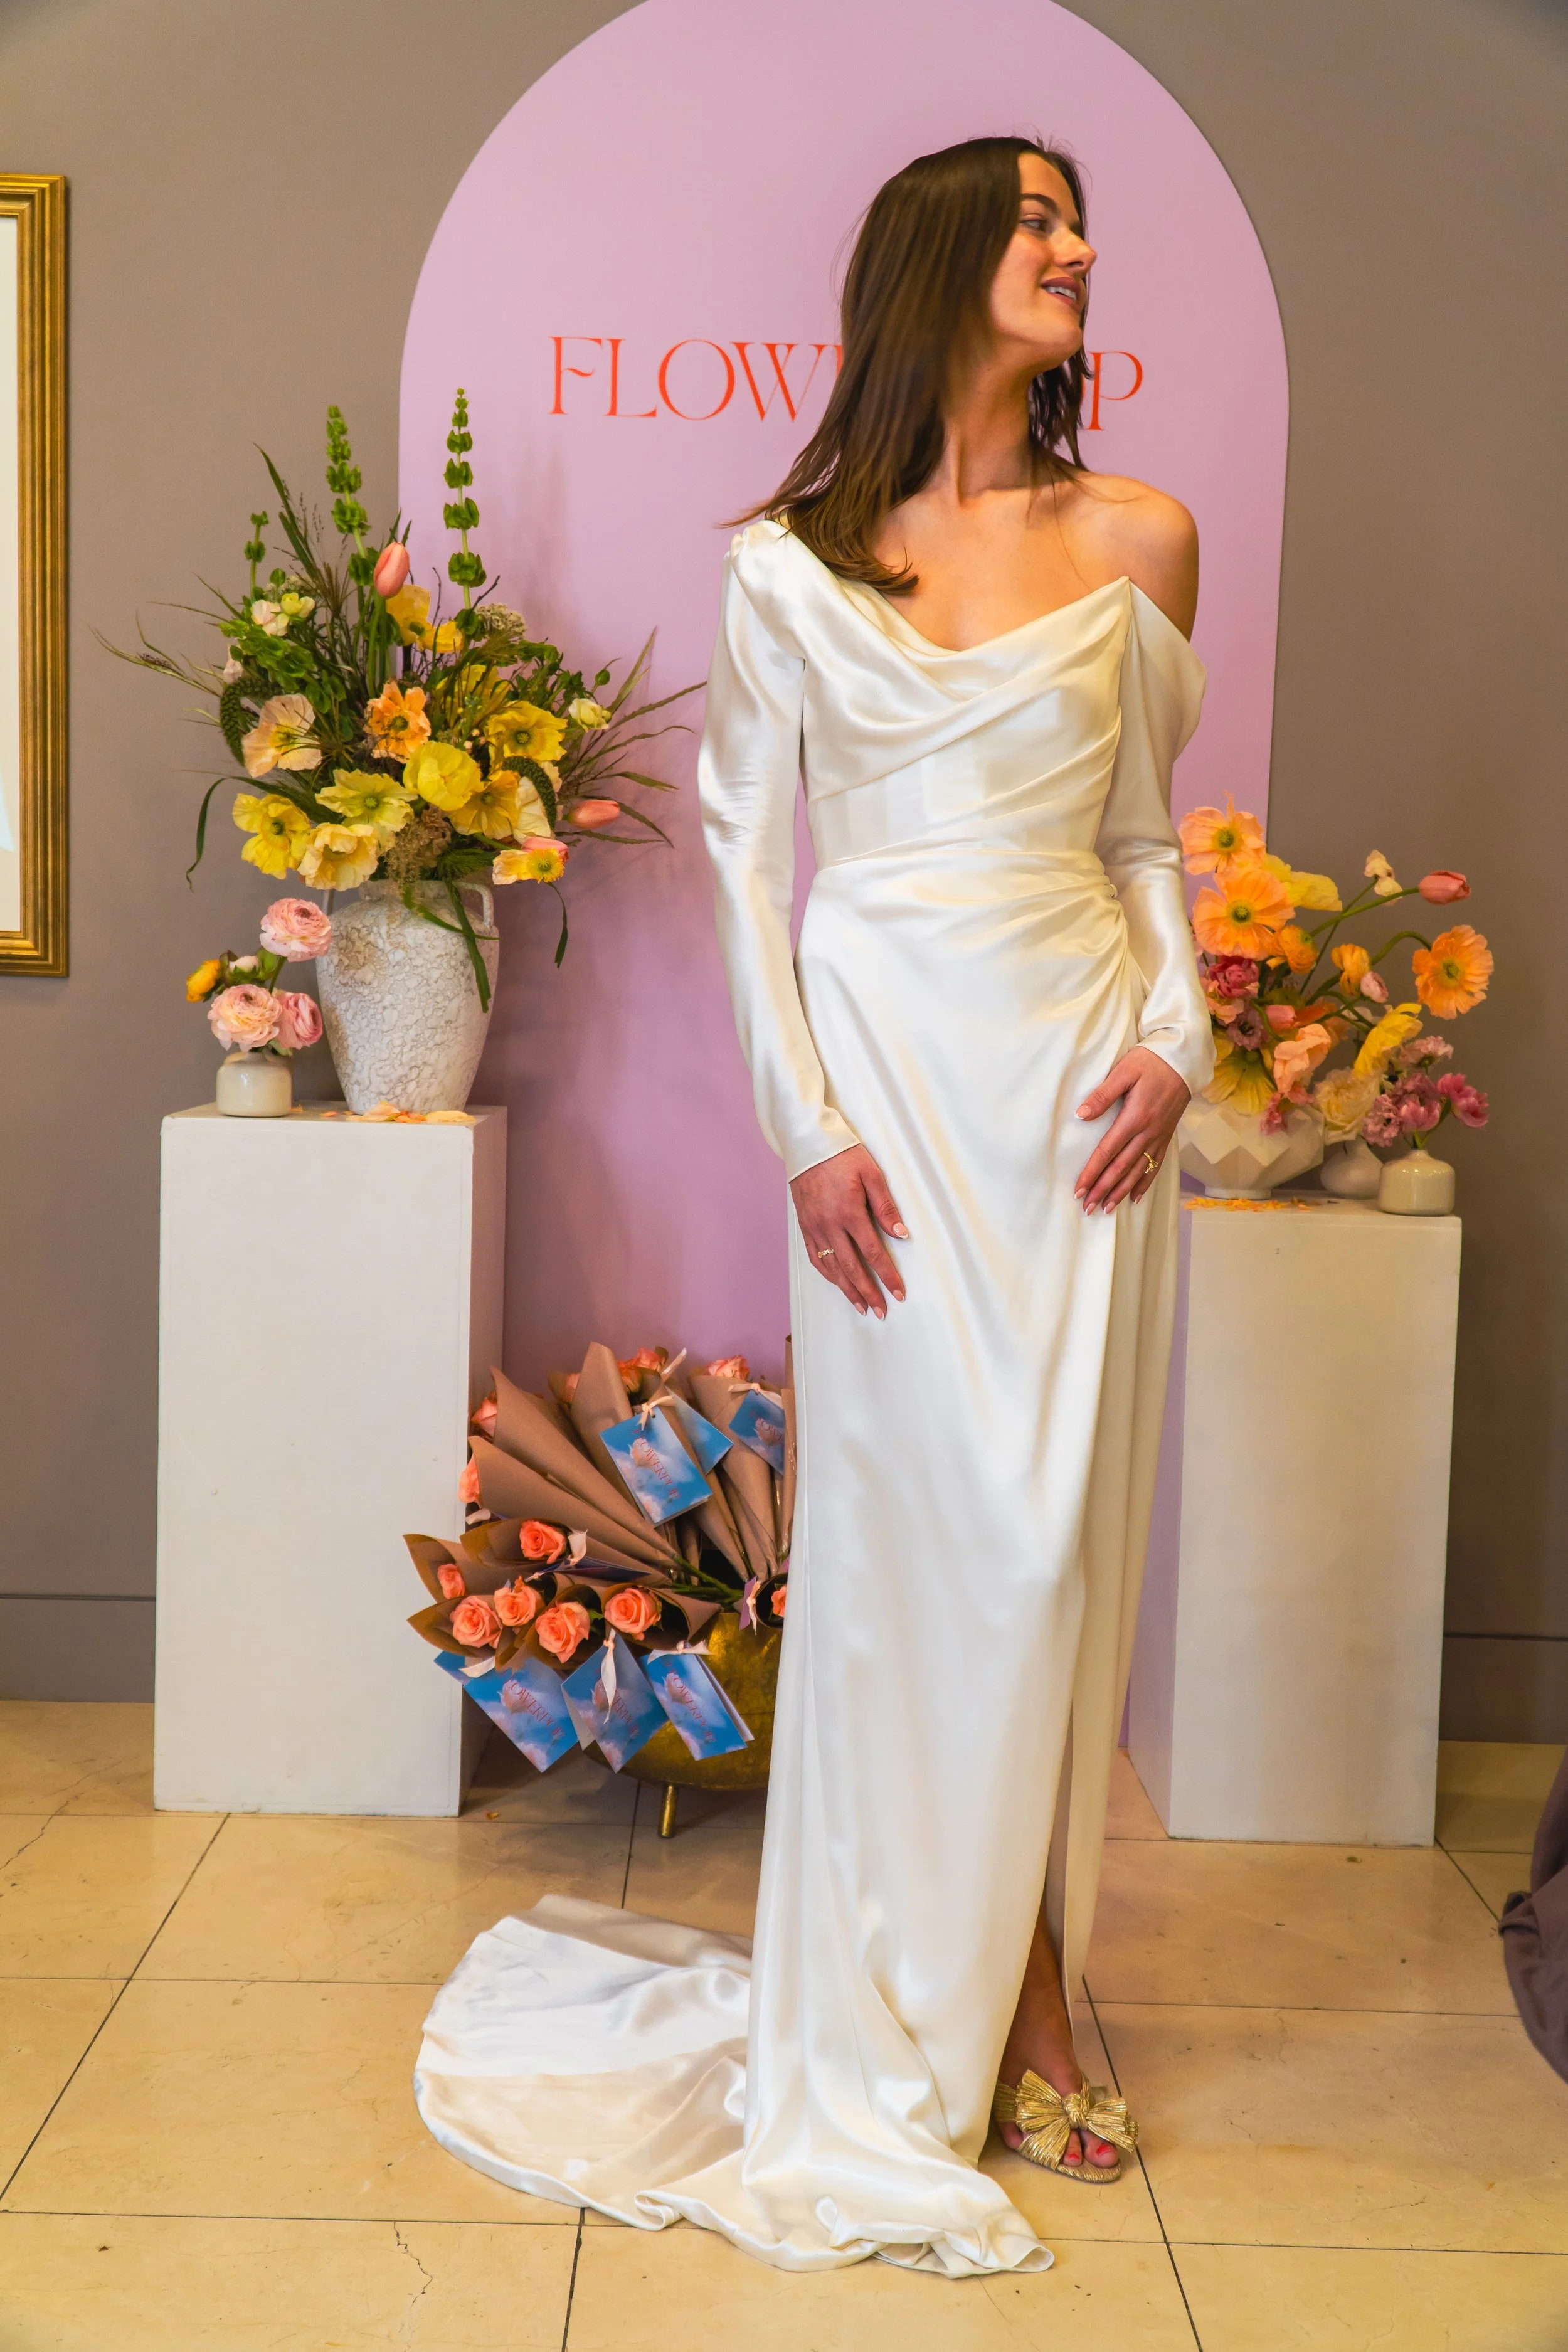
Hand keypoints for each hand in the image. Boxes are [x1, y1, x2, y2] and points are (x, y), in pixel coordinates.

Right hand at [790, 1145, 907, 1318]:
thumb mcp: (871, 1173)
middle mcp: (829, 1224)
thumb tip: (900, 1234)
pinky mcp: (804, 1225)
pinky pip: (815, 1257)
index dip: (887, 1276)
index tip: (898, 1293)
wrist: (807, 1144)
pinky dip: (827, 1274)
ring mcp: (814, 1227)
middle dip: (867, 1292)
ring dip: (847, 1289)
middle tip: (880, 1311)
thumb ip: (885, 1205)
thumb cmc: (843, 1154)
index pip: (873, 1252)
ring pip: (831, 1267)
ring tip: (861, 1306)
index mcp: (849, 1212)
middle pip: (851, 1267)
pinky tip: (837, 1283)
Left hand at [1074, 1047, 1189, 1212]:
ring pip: (1138, 1171)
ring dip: (1121, 1192)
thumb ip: (1102, 1095)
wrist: (1183, 1060)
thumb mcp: (1124, 1071)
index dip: (1092, 1172)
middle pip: (1121, 1168)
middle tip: (1087, 1208)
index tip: (1079, 1190)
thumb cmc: (1150, 1062)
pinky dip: (1144, 1183)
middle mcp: (1148, 1132)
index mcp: (1134, 1117)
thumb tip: (1081, 1115)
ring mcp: (1159, 1136)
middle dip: (1103, 1190)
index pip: (1107, 1151)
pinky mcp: (1166, 1136)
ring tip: (1107, 1209)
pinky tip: (1134, 1197)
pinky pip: (1155, 1165)